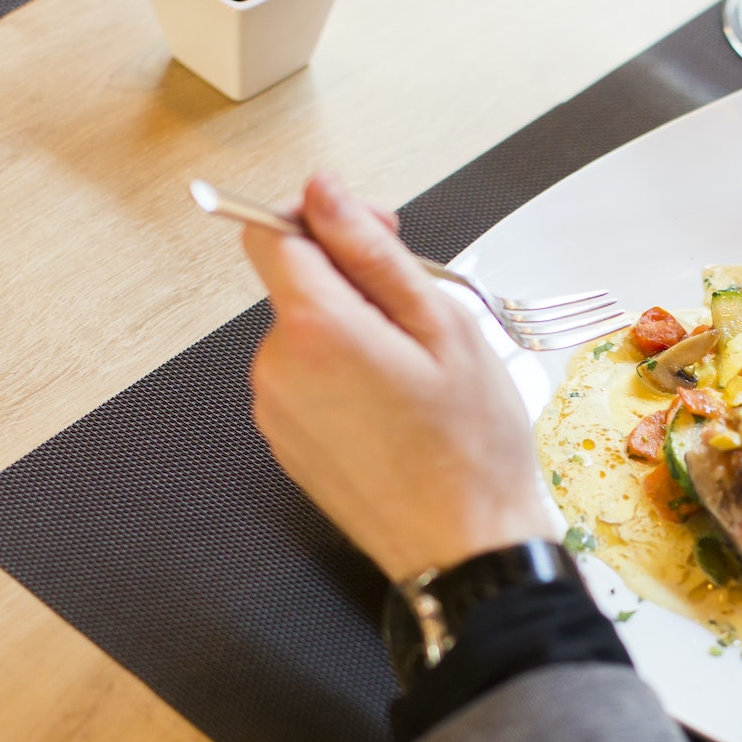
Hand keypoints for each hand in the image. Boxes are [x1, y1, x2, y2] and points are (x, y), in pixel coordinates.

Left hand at [243, 172, 554, 581]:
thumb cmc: (469, 447)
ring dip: (354, 333)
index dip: (321, 217)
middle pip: (296, 285)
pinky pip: (308, 380)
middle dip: (353, 283)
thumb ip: (373, 253)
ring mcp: (276, 410)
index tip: (371, 234)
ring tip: (417, 373)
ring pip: (306, 334)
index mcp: (315, 328)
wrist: (463, 547)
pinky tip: (396, 407)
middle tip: (422, 316)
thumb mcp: (443, 325)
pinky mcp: (286, 442)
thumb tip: (324, 193)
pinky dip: (345, 376)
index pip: (271, 232)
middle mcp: (278, 367)